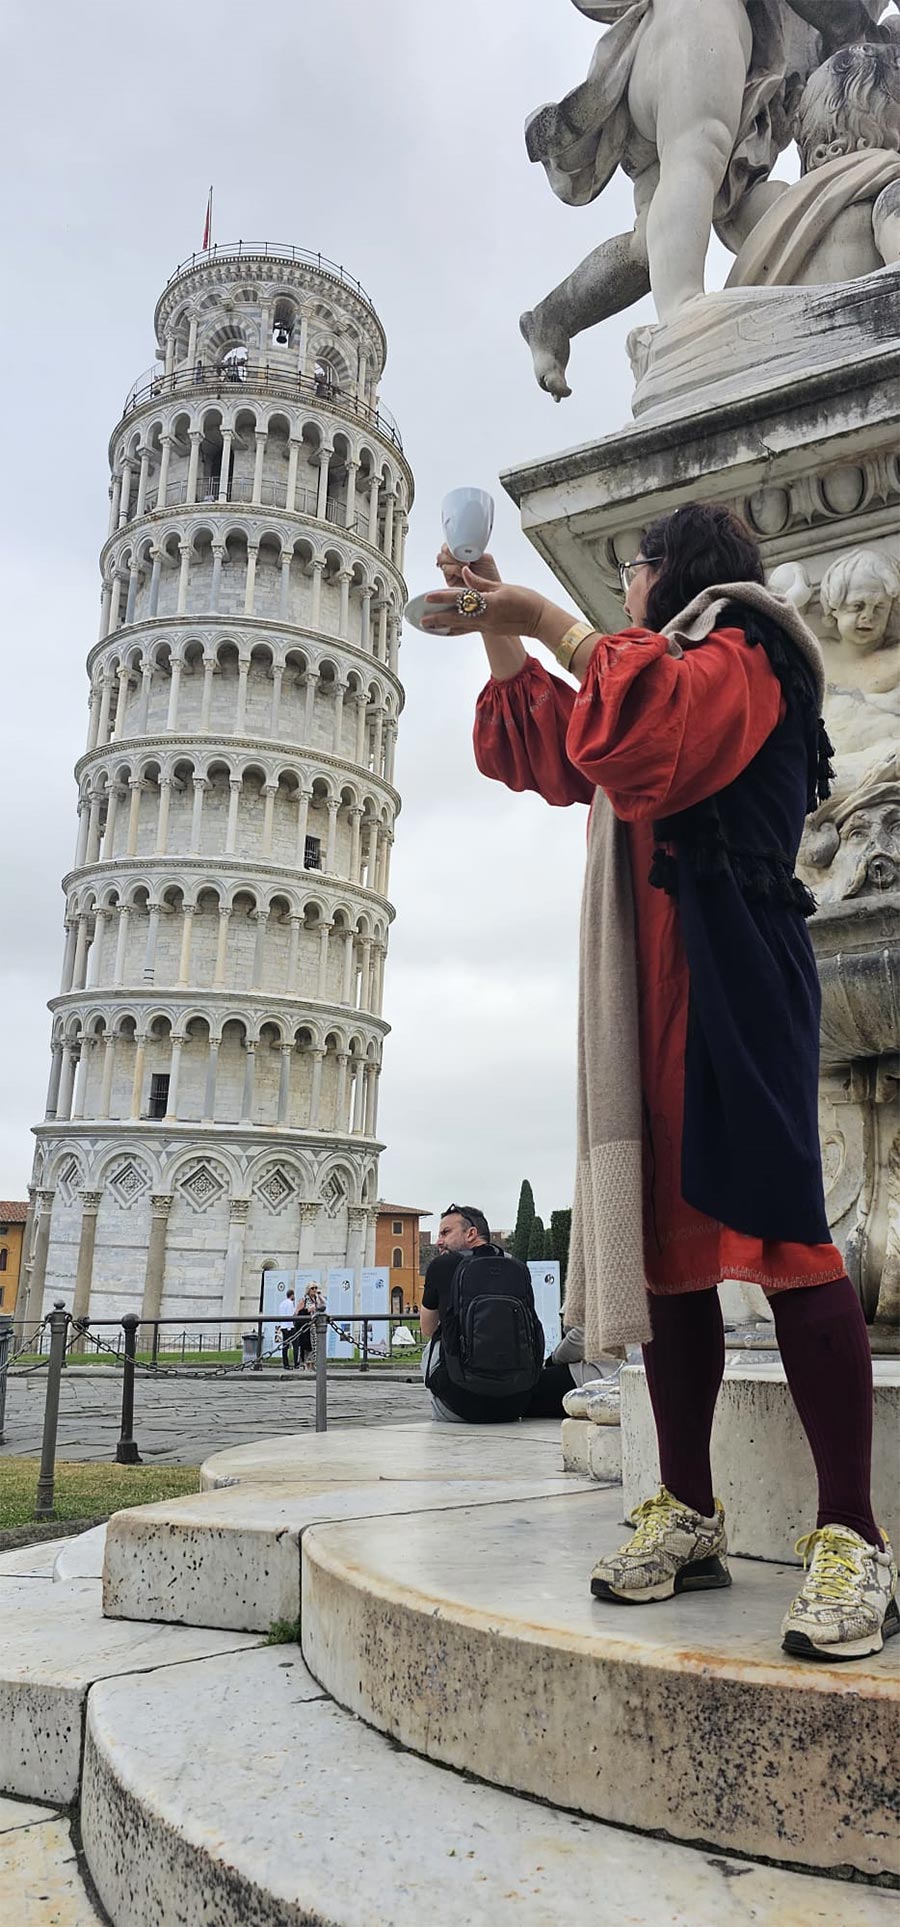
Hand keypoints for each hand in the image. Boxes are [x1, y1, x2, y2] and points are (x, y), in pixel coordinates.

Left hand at [422, 564, 542, 636]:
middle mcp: (486, 617)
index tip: (430, 596)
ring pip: (460, 626)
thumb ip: (481, 582)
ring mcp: (487, 626)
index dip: (443, 597)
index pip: (461, 598)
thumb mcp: (503, 586)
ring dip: (443, 626)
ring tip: (430, 626)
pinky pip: (468, 630)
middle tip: (422, 618)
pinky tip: (448, 630)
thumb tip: (464, 573)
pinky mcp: (490, 631)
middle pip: (456, 617)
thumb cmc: (526, 600)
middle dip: (438, 618)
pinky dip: (456, 630)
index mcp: (489, 603)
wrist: (540, 620)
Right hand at [435, 545, 502, 588]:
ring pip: (442, 558)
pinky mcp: (449, 579)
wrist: (490, 594)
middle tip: (464, 558)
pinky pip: (445, 569)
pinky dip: (453, 568)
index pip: (452, 543)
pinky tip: (462, 572)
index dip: (454, 544)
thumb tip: (462, 546)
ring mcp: (451, 570)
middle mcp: (456, 561)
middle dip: (452, 551)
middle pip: (444, 549)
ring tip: (465, 566)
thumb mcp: (485, 558)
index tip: (463, 548)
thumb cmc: (490, 578)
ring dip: (453, 560)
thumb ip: (474, 550)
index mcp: (464, 553)